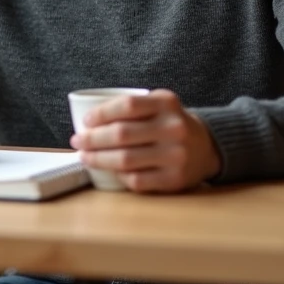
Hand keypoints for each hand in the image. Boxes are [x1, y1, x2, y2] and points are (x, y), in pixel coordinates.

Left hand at [69, 89, 220, 192]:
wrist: (206, 147)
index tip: (85, 121)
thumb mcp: (159, 105)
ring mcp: (175, 155)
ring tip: (85, 157)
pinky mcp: (174, 179)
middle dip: (92, 139)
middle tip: (77, 141)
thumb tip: (88, 122)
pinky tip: (110, 171)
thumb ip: (132, 107)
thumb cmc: (170, 124)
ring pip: (125, 160)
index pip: (128, 105)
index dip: (101, 113)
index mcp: (167, 103)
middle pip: (122, 134)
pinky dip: (118, 176)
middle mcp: (174, 128)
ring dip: (98, 159)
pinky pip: (136, 180)